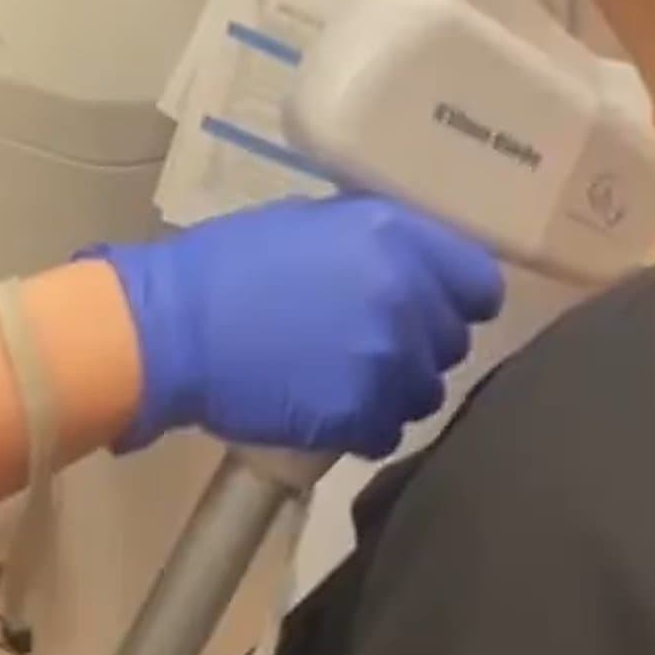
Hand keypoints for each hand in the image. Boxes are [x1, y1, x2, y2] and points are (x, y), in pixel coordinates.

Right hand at [82, 195, 503, 456]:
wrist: (175, 328)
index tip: (438, 306)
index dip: (461, 298)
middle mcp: (406, 296)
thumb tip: (408, 263)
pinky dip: (364, 425)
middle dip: (420, 344)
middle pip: (453, 341)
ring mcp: (388, 361)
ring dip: (395, 389)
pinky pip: (389, 430)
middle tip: (372, 342)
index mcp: (394, 237)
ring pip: (425, 392)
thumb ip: (372, 242)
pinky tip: (327, 408)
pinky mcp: (362, 416)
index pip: (480, 283)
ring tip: (346, 380)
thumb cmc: (230, 263)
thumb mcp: (311, 224)